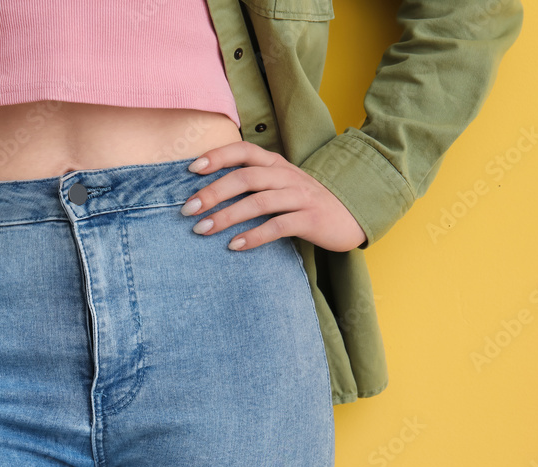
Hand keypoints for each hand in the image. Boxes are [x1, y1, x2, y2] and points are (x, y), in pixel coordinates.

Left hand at [182, 141, 366, 252]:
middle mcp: (287, 176)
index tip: (191, 168)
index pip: (244, 151)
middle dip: (213, 192)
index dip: (218, 156)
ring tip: (202, 230)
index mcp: (276, 164)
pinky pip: (278, 226)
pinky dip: (254, 236)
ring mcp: (300, 197)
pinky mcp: (310, 219)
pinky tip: (234, 245)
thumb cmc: (305, 202)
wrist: (350, 216)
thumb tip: (208, 191)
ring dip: (227, 216)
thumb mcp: (280, 184)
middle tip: (187, 209)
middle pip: (245, 178)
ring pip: (258, 202)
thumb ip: (253, 182)